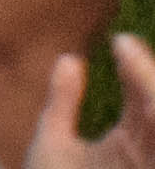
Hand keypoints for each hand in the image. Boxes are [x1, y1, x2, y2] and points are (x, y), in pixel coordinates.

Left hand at [40, 33, 154, 168]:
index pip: (148, 97)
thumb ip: (63, 102)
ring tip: (150, 98)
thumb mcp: (54, 146)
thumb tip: (70, 58)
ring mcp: (150, 164)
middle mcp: (150, 154)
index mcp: (135, 142)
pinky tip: (152, 112)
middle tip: (135, 57)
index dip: (140, 68)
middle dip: (154, 84)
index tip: (121, 42)